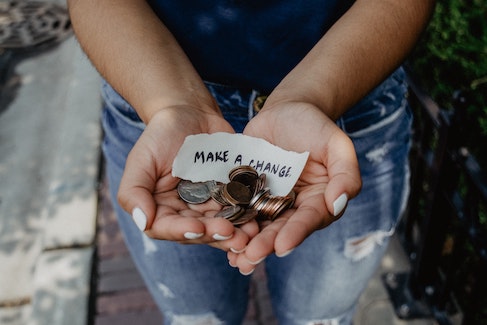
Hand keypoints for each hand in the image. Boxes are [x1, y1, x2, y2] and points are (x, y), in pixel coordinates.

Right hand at [117, 106, 258, 251]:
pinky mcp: (229, 196)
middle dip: (215, 235)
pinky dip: (248, 217)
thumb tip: (143, 222)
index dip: (182, 231)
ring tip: (250, 234)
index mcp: (160, 209)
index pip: (167, 228)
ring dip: (236, 233)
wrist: (190, 113)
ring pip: (221, 226)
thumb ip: (134, 191)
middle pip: (199, 232)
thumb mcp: (141, 159)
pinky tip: (258, 219)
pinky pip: (239, 210)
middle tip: (232, 234)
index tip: (198, 227)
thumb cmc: (161, 135)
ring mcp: (209, 206)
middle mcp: (185, 213)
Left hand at [230, 101, 361, 273]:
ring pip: (259, 226)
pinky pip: (239, 209)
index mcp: (318, 200)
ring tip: (235, 258)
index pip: (309, 219)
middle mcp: (294, 206)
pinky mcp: (248, 192)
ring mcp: (269, 201)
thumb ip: (345, 173)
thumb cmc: (315, 125)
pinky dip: (231, 223)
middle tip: (251, 257)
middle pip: (281, 229)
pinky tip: (218, 235)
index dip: (296, 233)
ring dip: (247, 243)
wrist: (286, 110)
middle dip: (266, 244)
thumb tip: (338, 203)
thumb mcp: (336, 144)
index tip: (282, 246)